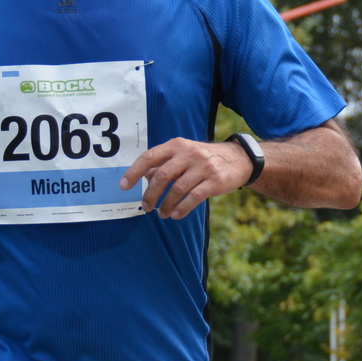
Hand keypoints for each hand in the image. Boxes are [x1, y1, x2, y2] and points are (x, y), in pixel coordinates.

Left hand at [119, 137, 252, 220]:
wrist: (238, 159)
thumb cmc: (204, 159)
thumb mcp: (184, 154)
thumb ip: (165, 164)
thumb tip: (144, 176)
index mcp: (177, 145)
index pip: (149, 157)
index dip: (134, 172)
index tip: (124, 186)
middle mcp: (189, 154)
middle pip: (161, 176)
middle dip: (150, 194)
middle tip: (145, 207)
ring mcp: (203, 167)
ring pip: (177, 189)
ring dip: (165, 205)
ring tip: (161, 214)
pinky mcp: (214, 181)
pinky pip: (193, 198)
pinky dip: (181, 209)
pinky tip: (175, 215)